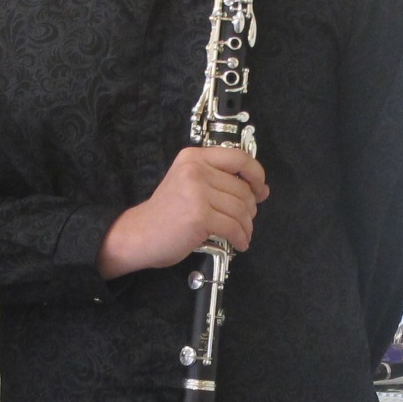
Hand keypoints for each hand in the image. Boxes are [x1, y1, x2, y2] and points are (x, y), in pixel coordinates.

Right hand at [98, 145, 269, 279]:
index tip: (261, 190)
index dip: (256, 174)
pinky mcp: (199, 216)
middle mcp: (195, 170)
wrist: (139, 234)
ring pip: (240, 209)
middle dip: (250, 209)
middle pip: (242, 188)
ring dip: (246, 226)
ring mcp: (197, 192)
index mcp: (194, 157)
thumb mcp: (190, 185)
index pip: (238, 157)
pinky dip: (241, 238)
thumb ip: (221, 182)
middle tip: (245, 221)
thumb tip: (262, 189)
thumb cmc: (167, 214)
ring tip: (243, 235)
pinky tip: (239, 244)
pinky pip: (233, 227)